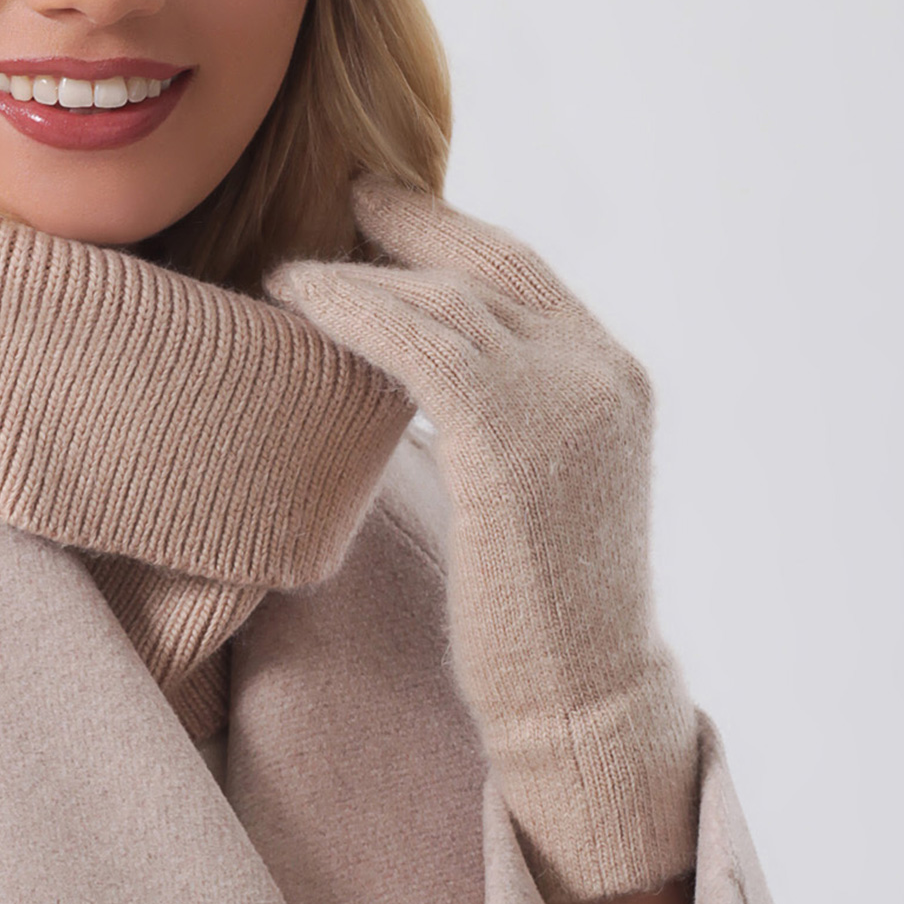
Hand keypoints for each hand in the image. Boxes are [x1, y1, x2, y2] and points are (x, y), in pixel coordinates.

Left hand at [270, 178, 697, 903]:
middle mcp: (598, 373)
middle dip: (403, 229)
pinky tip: (296, 300)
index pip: (522, 270)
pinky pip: (414, 342)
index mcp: (615, 377)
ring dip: (357, 276)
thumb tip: (417, 381)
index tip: (379, 203)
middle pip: (482, 266)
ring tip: (287, 272)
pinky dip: (349, 310)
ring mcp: (560, 402)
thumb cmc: (542, 616)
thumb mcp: (542, 489)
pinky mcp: (506, 441)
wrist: (582, 700)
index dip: (445, 230)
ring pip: (442, 300)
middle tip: (333, 204)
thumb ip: (503, 418)